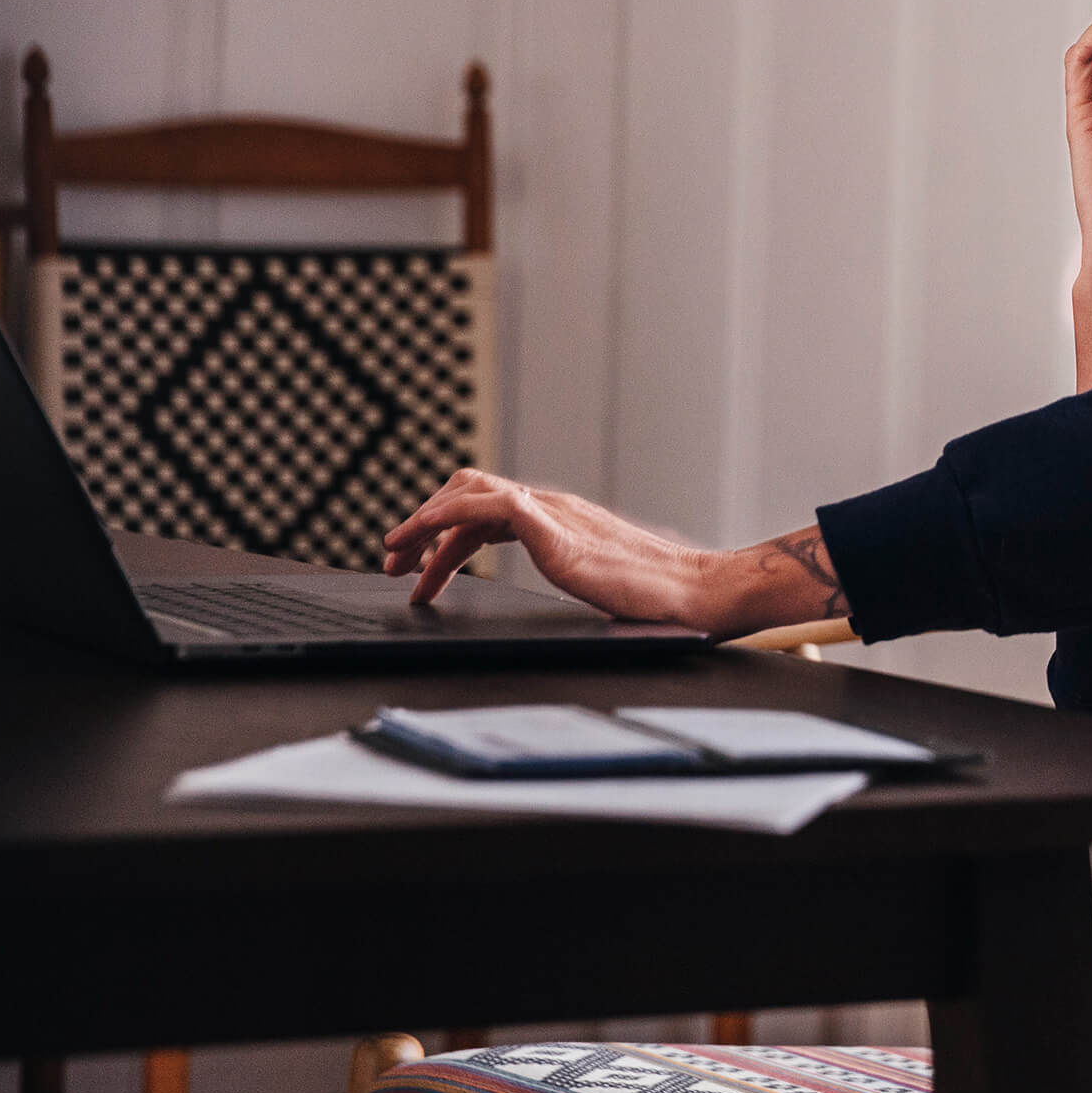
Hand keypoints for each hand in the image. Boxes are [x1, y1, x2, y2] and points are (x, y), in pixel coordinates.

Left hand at [381, 470, 852, 639]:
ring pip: (468, 493)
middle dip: (422, 524)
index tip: (417, 571)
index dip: (442, 537)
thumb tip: (558, 590)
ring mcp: (553, 514)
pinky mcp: (555, 528)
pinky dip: (447, 518)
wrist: (697, 594)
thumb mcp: (596, 583)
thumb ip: (570, 573)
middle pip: (467, 493)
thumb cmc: (659, 599)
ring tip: (396, 554)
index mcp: (560, 520)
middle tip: (393, 563)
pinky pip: (486, 506)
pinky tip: (425, 544)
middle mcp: (552, 508)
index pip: (485, 511)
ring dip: (424, 520)